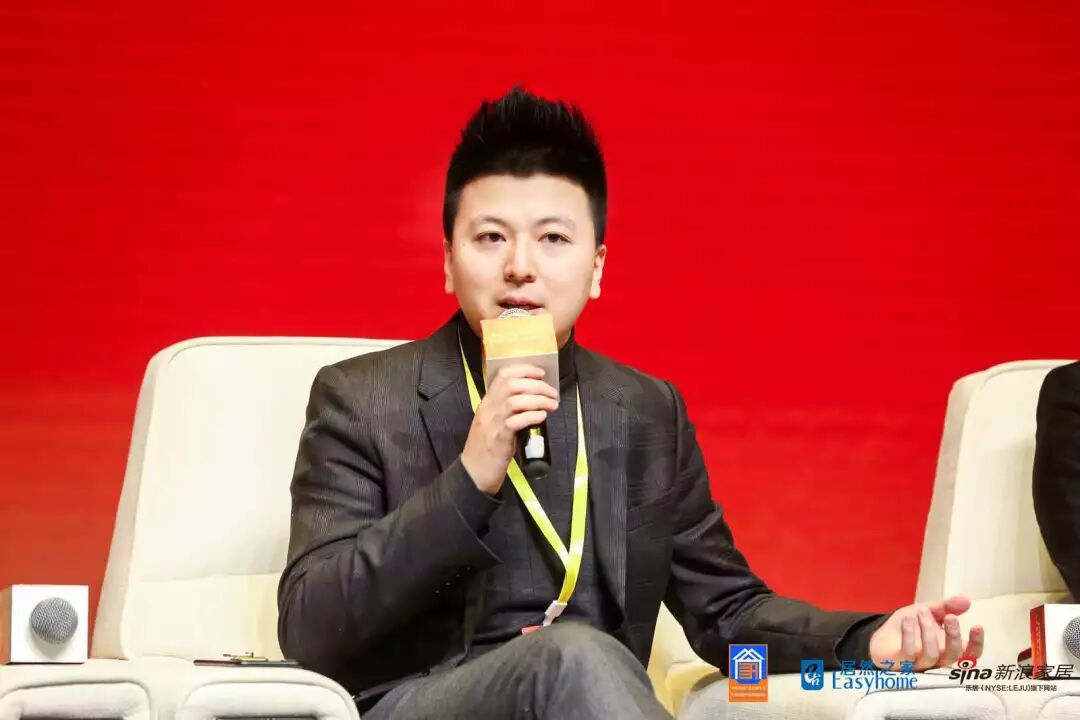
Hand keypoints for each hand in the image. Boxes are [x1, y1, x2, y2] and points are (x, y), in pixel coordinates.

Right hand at [460, 364, 557, 494]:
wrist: (474, 473)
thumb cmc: (487, 448)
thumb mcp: (494, 423)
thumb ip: (508, 411)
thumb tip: (533, 402)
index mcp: (487, 402)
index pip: (503, 375)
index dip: (524, 370)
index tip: (541, 373)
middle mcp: (488, 408)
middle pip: (512, 385)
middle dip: (536, 385)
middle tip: (552, 393)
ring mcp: (493, 422)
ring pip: (515, 400)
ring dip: (538, 400)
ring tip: (552, 405)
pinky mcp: (499, 438)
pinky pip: (516, 421)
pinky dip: (532, 416)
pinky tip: (542, 417)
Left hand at [868, 595, 984, 670]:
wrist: (880, 634)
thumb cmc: (910, 625)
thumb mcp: (929, 611)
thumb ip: (947, 607)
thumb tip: (967, 600)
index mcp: (948, 648)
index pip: (970, 653)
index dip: (976, 643)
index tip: (977, 625)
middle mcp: (937, 659)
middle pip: (953, 656)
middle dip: (953, 635)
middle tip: (950, 616)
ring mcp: (919, 663)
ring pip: (932, 654)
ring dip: (928, 631)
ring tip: (922, 612)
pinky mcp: (901, 663)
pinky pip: (909, 653)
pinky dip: (909, 635)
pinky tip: (907, 620)